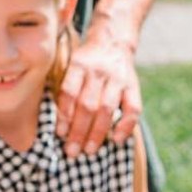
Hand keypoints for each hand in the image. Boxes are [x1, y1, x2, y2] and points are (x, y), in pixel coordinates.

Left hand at [57, 33, 140, 158]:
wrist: (113, 40)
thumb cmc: (86, 60)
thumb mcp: (71, 63)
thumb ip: (65, 87)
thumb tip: (58, 124)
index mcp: (79, 64)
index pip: (70, 92)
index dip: (64, 115)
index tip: (60, 135)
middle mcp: (98, 70)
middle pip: (87, 105)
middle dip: (78, 131)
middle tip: (71, 151)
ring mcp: (117, 78)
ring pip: (107, 109)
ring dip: (97, 133)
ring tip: (89, 150)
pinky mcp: (133, 85)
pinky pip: (132, 108)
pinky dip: (125, 126)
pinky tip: (117, 140)